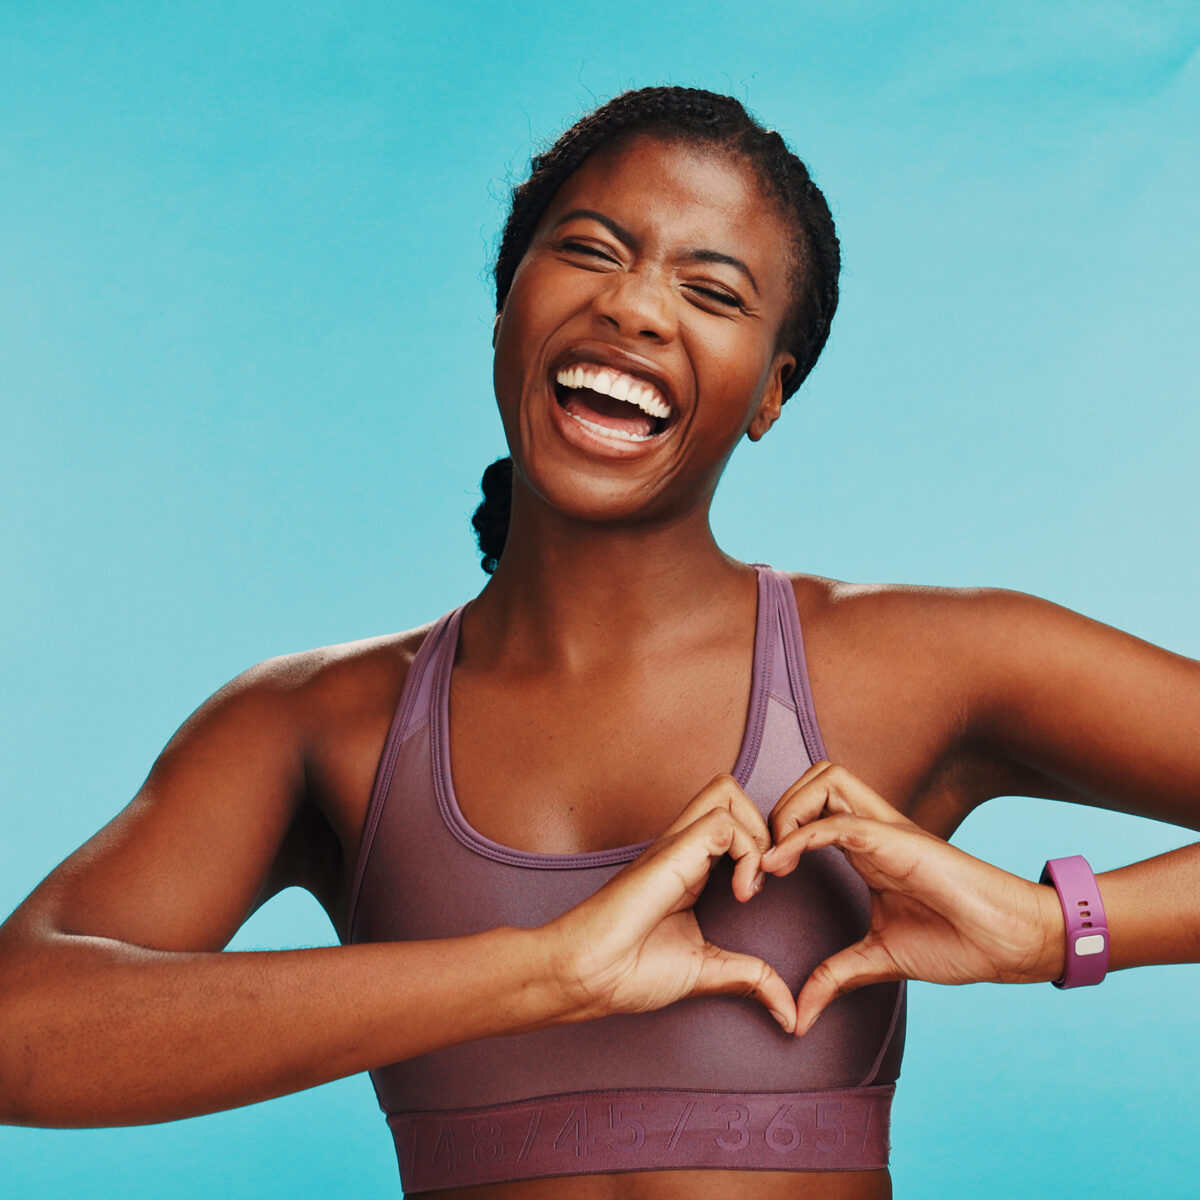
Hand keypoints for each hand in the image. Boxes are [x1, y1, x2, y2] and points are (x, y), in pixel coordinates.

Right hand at [543, 775, 798, 1031]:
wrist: (587, 976)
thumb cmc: (629, 970)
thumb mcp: (705, 971)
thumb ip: (748, 977)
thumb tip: (788, 1011)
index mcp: (688, 867)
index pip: (732, 821)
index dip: (761, 844)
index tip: (765, 892)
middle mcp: (682, 847)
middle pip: (729, 790)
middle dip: (764, 824)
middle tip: (771, 875)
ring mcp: (675, 846)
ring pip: (727, 792)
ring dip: (757, 834)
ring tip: (756, 883)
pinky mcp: (672, 853)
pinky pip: (723, 822)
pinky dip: (748, 853)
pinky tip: (742, 894)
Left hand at [761, 762, 1064, 1034]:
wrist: (1012, 943)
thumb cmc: (958, 941)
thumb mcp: (880, 959)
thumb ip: (836, 976)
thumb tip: (798, 1017)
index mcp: (867, 848)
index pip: (813, 807)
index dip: (776, 830)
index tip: (754, 878)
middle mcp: (873, 829)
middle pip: (814, 778)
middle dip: (776, 808)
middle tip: (760, 862)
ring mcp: (886, 831)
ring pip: (825, 780)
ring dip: (787, 811)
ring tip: (770, 862)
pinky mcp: (898, 842)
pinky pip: (838, 821)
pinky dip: (800, 836)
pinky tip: (779, 867)